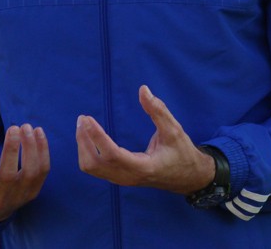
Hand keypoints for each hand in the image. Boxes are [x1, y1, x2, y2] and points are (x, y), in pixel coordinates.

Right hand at [0, 121, 49, 223]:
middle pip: (8, 176)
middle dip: (12, 150)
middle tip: (14, 127)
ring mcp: (18, 197)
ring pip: (30, 173)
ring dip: (31, 148)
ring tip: (27, 127)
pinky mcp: (32, 192)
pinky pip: (42, 171)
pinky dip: (43, 151)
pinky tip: (38, 132)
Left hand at [76, 85, 215, 193]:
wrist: (188, 178)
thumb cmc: (182, 153)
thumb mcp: (174, 130)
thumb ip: (158, 111)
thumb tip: (143, 89)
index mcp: (142, 167)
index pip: (111, 154)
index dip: (97, 137)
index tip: (87, 119)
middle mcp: (128, 177)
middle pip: (94, 164)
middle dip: (84, 141)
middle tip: (82, 118)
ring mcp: (123, 180)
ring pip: (92, 168)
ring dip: (83, 147)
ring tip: (83, 126)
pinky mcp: (120, 178)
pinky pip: (96, 168)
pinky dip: (88, 153)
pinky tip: (89, 138)